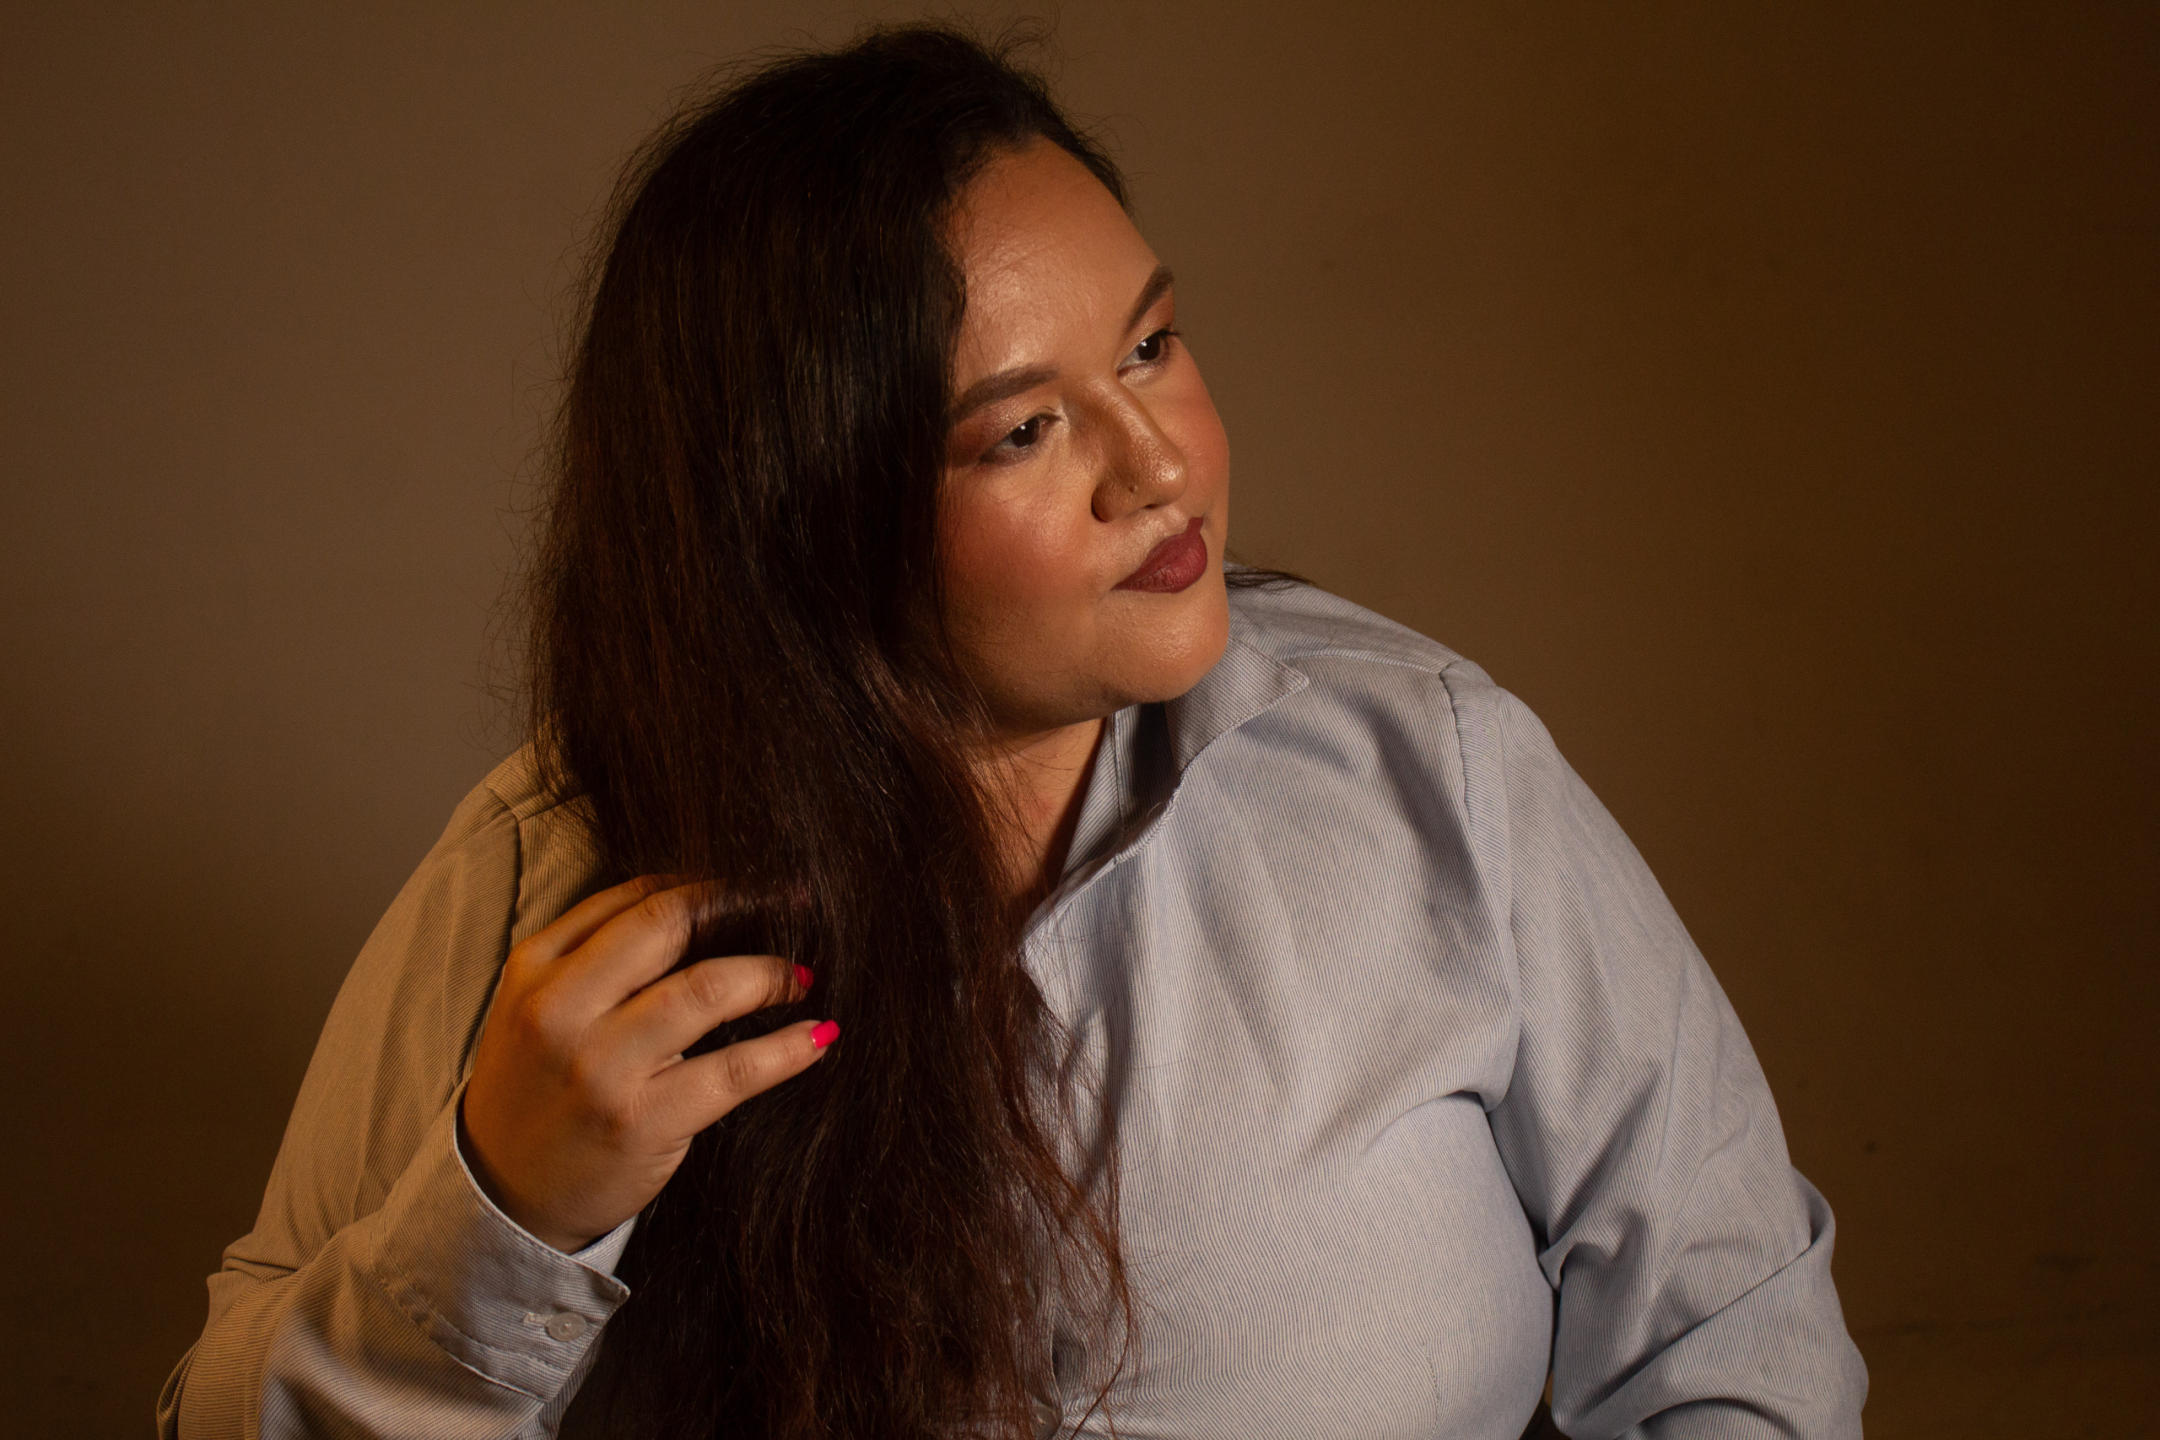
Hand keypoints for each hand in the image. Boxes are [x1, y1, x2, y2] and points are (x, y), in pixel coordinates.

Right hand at [458, 875, 835, 1251]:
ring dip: (771, 975)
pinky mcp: (641, 1122)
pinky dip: (785, 1049)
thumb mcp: (535, 1010)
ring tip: (802, 976)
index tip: (753, 882)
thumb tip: (700, 906)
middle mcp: (561, 1010)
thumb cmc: (536, 1090)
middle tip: (792, 907)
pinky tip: (817, 1037)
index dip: (706, 883)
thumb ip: (595, 957)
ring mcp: (601, 1068)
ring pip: (706, 990)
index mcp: (535, 969)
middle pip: (669, 926)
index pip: (633, 898)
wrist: (503, 1197)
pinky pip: (732, 1071)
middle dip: (745, 906)